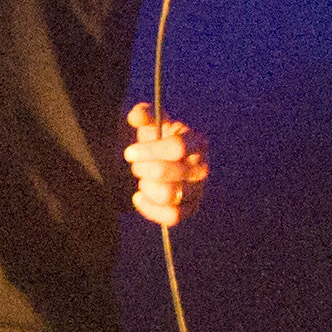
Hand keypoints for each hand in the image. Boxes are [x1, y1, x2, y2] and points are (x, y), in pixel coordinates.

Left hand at [125, 99, 208, 228]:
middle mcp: (202, 167)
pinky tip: (138, 197)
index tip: (129, 153)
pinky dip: (150, 208)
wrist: (152, 163)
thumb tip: (136, 116)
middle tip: (135, 166)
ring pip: (170, 195)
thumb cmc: (152, 140)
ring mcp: (197, 190)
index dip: (150, 151)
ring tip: (141, 180)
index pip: (178, 147)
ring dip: (148, 187)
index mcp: (196, 141)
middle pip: (173, 172)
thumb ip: (143, 114)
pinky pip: (173, 217)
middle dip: (145, 169)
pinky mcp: (189, 209)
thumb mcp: (147, 122)